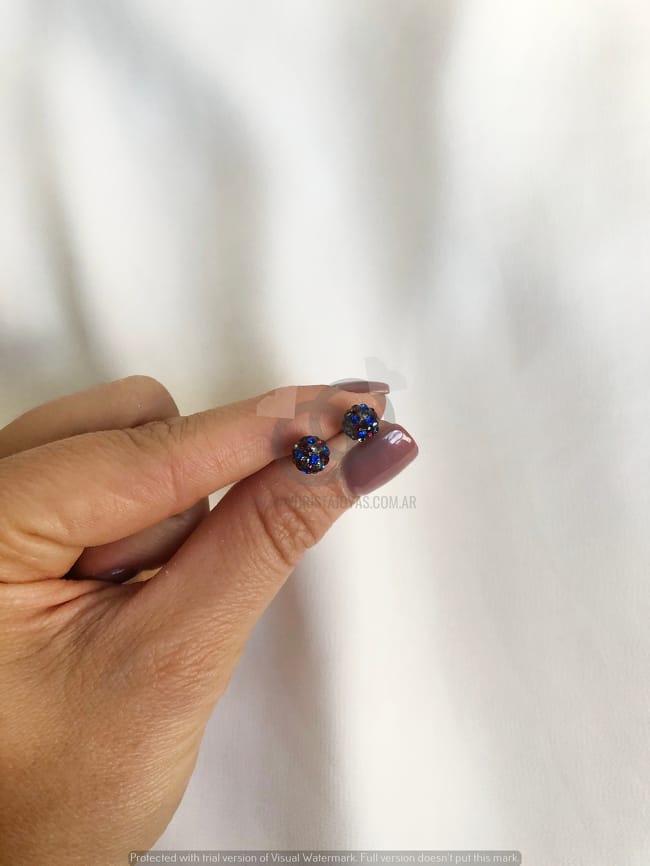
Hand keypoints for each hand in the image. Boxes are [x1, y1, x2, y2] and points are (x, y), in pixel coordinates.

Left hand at [0, 376, 416, 864]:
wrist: (19, 838)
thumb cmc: (57, 788)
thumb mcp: (173, 661)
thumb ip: (262, 542)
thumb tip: (341, 462)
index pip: (146, 453)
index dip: (260, 432)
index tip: (346, 410)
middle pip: (128, 425)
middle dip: (184, 500)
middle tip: (171, 591)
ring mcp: (3, 504)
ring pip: (127, 438)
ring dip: (165, 514)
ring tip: (133, 603)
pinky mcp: (28, 514)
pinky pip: (113, 467)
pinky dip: (148, 514)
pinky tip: (128, 581)